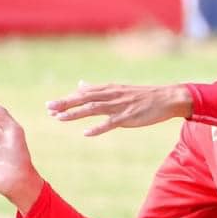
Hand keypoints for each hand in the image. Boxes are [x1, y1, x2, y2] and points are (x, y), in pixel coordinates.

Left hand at [47, 81, 193, 136]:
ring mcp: (120, 106)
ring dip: (76, 113)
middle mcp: (112, 95)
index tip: (50, 106)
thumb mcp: (118, 89)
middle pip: (84, 98)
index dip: (66, 99)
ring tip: (60, 118)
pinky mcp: (129, 117)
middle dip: (65, 103)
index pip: (83, 93)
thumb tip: (80, 84)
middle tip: (49, 108)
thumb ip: (97, 88)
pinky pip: (111, 123)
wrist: (167, 98)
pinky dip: (98, 128)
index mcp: (108, 89)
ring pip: (93, 109)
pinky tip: (86, 133)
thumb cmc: (143, 96)